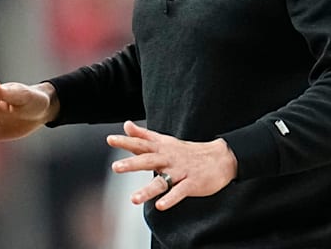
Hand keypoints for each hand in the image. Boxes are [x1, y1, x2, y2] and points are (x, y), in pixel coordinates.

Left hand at [107, 120, 237, 210]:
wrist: (221, 158)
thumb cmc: (188, 151)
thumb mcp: (165, 141)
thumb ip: (144, 135)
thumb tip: (126, 125)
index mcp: (162, 149)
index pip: (142, 144)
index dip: (126, 141)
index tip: (110, 139)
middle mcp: (169, 159)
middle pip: (149, 161)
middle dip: (132, 164)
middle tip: (115, 167)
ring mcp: (181, 172)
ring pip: (162, 181)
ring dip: (147, 190)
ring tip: (133, 199)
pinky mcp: (192, 183)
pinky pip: (180, 192)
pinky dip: (170, 199)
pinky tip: (160, 206)